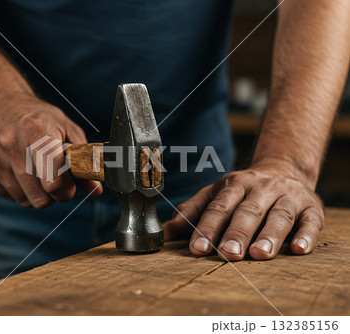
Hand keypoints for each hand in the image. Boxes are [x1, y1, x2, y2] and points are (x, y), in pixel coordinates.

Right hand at [0, 93, 102, 207]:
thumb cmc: (37, 116)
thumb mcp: (66, 128)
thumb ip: (83, 159)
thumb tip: (96, 190)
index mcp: (37, 131)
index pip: (54, 182)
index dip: (66, 190)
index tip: (69, 184)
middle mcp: (11, 144)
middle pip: (40, 198)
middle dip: (52, 195)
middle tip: (54, 179)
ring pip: (24, 200)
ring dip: (34, 192)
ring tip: (35, 169)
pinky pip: (7, 196)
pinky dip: (17, 188)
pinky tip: (18, 168)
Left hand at [164, 167, 323, 260]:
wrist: (283, 170)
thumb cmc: (242, 191)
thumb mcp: (215, 194)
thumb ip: (192, 211)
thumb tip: (167, 232)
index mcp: (234, 185)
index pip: (219, 208)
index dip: (207, 228)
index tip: (197, 248)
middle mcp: (261, 188)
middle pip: (248, 211)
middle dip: (237, 233)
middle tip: (228, 254)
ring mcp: (288, 196)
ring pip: (278, 215)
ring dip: (270, 235)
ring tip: (260, 254)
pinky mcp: (312, 207)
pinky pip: (310, 221)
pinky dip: (306, 235)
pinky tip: (298, 249)